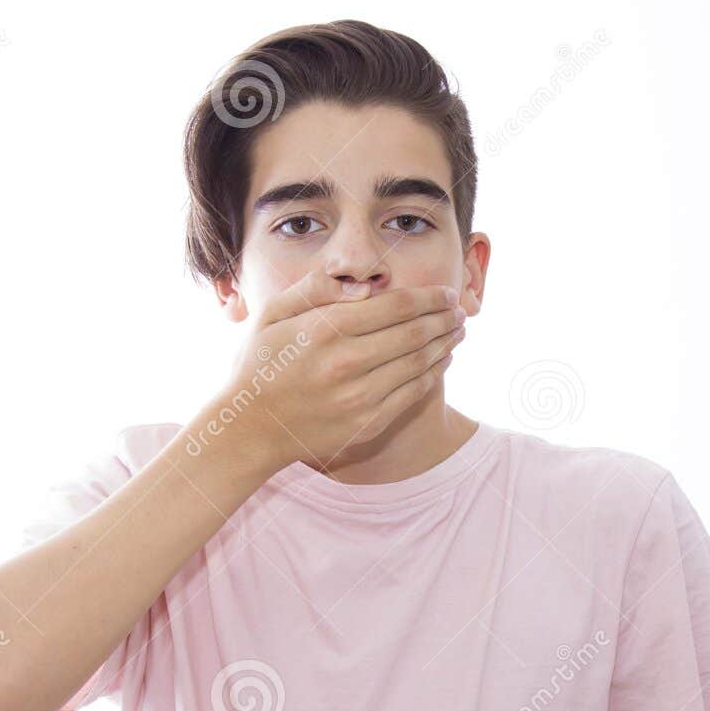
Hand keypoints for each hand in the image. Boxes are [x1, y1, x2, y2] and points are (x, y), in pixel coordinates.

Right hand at [211, 271, 465, 473]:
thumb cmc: (260, 365)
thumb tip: (361, 281)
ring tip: (457, 332)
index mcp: (326, 330)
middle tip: (460, 311)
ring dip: (445, 345)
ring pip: (419, 364)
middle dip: (444, 319)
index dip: (429, 298)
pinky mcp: (367, 423)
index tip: (445, 293)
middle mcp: (347, 363)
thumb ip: (314, 289)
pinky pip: (412, 393)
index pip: (396, 307)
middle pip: (415, 333)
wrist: (249, 429)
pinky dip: (433, 374)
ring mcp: (359, 397)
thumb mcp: (272, 314)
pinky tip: (441, 361)